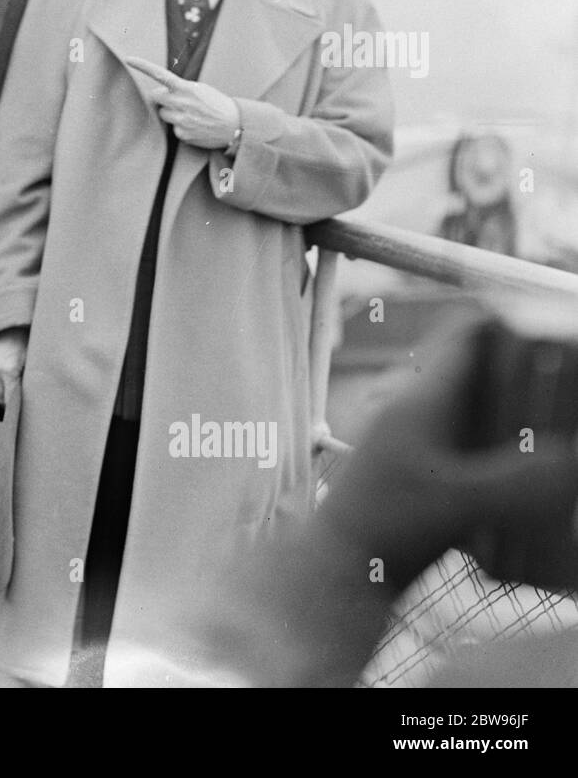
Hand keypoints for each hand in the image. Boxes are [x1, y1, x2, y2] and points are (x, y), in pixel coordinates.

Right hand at [0, 327, 28, 405]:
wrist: (9, 329)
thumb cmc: (25, 346)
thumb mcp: (30, 363)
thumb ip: (28, 381)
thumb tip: (28, 400)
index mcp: (9, 370)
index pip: (10, 399)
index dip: (14, 407)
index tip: (19, 413)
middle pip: (0, 398)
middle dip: (8, 402)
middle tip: (18, 404)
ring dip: (1, 394)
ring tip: (11, 393)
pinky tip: (3, 382)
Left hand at [126, 56, 240, 149]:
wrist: (235, 125)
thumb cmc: (216, 104)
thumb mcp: (201, 89)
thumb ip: (180, 89)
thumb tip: (160, 95)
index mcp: (186, 88)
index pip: (160, 74)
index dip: (143, 66)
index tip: (128, 59)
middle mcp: (181, 103)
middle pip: (155, 97)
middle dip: (162, 98)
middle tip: (177, 100)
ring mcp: (181, 120)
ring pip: (162, 114)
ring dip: (171, 113)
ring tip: (190, 114)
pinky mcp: (182, 134)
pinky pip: (172, 129)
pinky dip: (180, 127)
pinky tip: (195, 126)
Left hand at [320, 318, 577, 592]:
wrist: (339, 572)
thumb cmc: (382, 529)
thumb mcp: (454, 504)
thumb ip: (514, 483)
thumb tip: (571, 460)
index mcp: (421, 400)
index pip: (465, 337)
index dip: (507, 320)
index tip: (547, 320)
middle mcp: (420, 414)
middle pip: (483, 373)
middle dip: (528, 374)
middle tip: (567, 381)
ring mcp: (423, 445)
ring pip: (481, 413)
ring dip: (520, 416)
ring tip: (561, 429)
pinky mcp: (429, 478)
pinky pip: (477, 450)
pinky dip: (506, 453)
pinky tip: (538, 474)